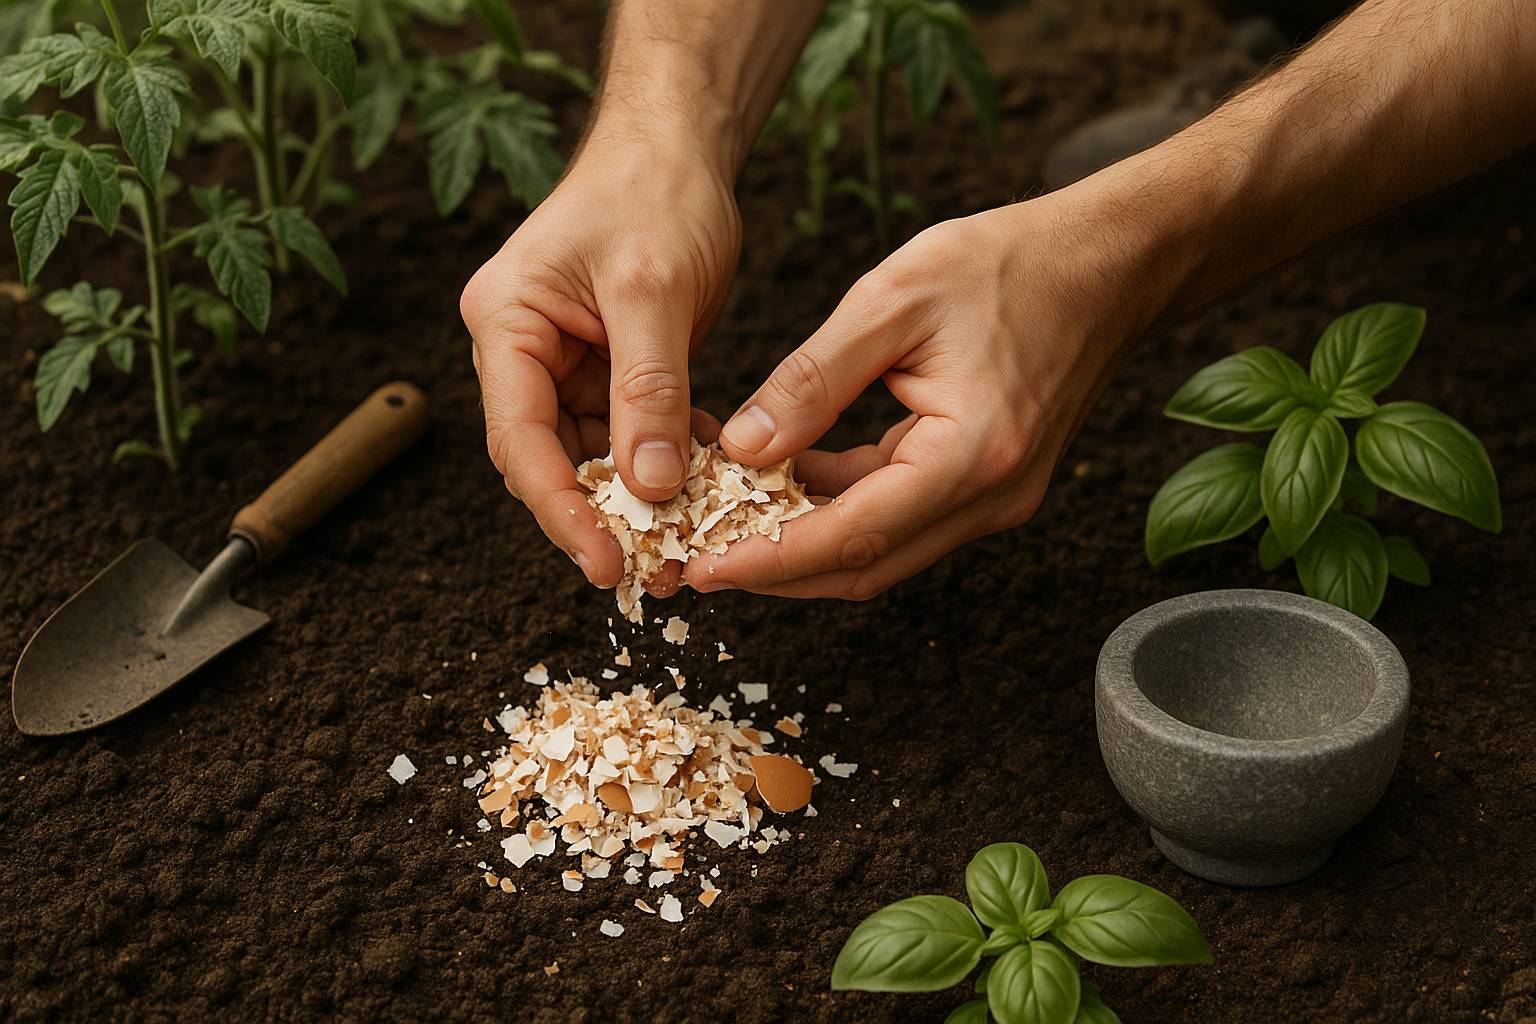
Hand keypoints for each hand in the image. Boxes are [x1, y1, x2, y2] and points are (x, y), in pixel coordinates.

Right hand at [461, 137, 739, 591]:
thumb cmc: (653, 191)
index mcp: (507, 324)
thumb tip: (651, 486)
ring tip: (684, 548)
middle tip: (648, 570)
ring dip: (638, 499)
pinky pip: (632, 433)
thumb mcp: (653, 291)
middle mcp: (524, 350)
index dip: (559, 507)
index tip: (602, 559)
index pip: (520, 437)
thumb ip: (648, 390)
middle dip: (598, 516)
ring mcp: (566, 362)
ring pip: (594, 455)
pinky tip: (710, 490)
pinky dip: (668, 462)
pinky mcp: (611, 368)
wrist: (681, 146)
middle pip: (549, 458)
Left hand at [686, 189, 1164, 598]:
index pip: (854, 537)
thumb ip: (813, 380)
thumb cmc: (1011, 263)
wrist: (1107, 262)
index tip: (703, 569)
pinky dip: (840, 511)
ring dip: (804, 545)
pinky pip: (900, 517)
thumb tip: (742, 447)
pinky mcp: (987, 486)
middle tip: (696, 563)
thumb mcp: (894, 300)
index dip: (770, 560)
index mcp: (971, 456)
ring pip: (880, 550)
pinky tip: (787, 484)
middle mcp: (991, 498)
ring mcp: (995, 500)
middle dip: (776, 571)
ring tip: (726, 523)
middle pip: (864, 566)